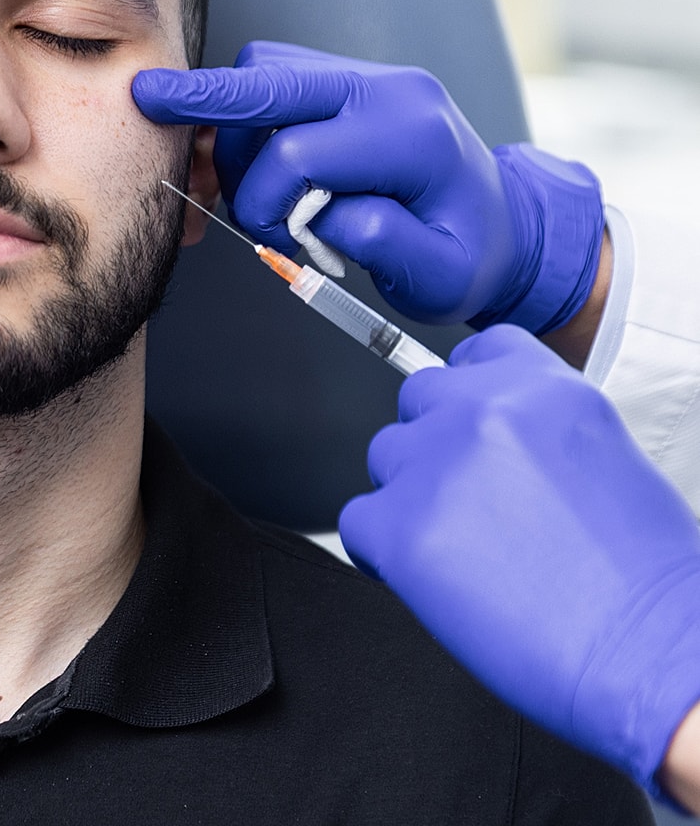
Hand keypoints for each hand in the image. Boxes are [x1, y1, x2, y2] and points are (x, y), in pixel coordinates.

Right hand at [131, 41, 603, 330]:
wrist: (506, 225)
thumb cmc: (470, 256)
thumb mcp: (440, 276)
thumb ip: (384, 243)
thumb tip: (323, 214)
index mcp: (411, 136)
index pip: (299, 151)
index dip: (264, 200)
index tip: (275, 238)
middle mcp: (389, 90)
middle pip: (272, 77)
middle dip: (204, 97)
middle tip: (147, 101)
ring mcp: (368, 79)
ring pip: (267, 70)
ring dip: (234, 124)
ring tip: (239, 184)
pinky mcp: (349, 83)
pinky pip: (277, 79)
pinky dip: (246, 115)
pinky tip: (240, 160)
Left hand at [338, 325, 699, 791]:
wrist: (651, 653)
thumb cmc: (644, 578)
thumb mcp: (605, 461)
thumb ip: (535, 433)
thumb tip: (493, 446)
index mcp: (543, 388)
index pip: (473, 355)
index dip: (467, 396)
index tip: (473, 431)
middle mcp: (482, 411)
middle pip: (418, 400)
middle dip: (436, 446)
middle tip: (472, 503)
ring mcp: (434, 465)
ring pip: (385, 458)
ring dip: (410, 496)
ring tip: (464, 550)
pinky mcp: (399, 527)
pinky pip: (356, 521)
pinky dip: (382, 551)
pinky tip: (431, 578)